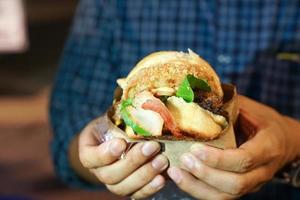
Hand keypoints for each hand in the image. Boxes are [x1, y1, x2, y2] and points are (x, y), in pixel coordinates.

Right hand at [78, 119, 168, 198]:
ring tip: (161, 161)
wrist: (118, 142)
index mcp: (89, 153)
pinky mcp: (129, 189)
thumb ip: (118, 116)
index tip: (121, 142)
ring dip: (144, 174)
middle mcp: (99, 172)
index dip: (105, 153)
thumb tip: (136, 103)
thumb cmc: (114, 127)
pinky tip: (162, 178)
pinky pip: (137, 195)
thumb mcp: (110, 119)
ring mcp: (114, 183)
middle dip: (133, 161)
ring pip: (124, 187)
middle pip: (110, 175)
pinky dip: (150, 188)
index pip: (91, 158)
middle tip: (152, 146)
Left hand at [167, 95, 299, 199]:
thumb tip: (196, 94)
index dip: (218, 158)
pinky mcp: (241, 188)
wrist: (282, 140)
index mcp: (268, 146)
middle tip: (183, 159)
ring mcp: (252, 183)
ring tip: (175, 172)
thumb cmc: (262, 121)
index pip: (244, 159)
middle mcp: (262, 170)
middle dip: (205, 174)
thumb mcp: (250, 109)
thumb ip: (228, 106)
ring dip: (197, 186)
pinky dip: (198, 190)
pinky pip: (220, 197)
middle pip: (235, 184)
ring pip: (226, 196)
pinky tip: (181, 179)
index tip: (195, 148)